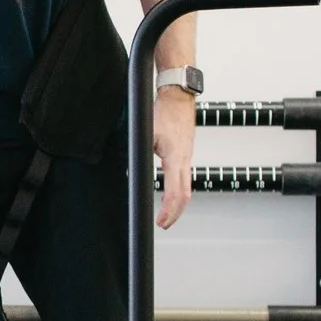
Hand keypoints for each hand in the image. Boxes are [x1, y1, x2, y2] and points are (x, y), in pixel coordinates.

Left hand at [154, 86, 195, 228]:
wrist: (177, 96)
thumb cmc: (164, 112)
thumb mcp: (146, 134)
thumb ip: (140, 152)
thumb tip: (132, 168)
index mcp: (176, 158)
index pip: (176, 192)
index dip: (169, 210)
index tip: (162, 221)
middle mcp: (185, 160)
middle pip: (186, 195)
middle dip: (176, 213)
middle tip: (164, 224)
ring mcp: (187, 157)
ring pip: (187, 187)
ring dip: (179, 204)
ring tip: (168, 214)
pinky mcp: (186, 153)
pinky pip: (185, 177)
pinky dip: (179, 190)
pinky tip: (171, 192)